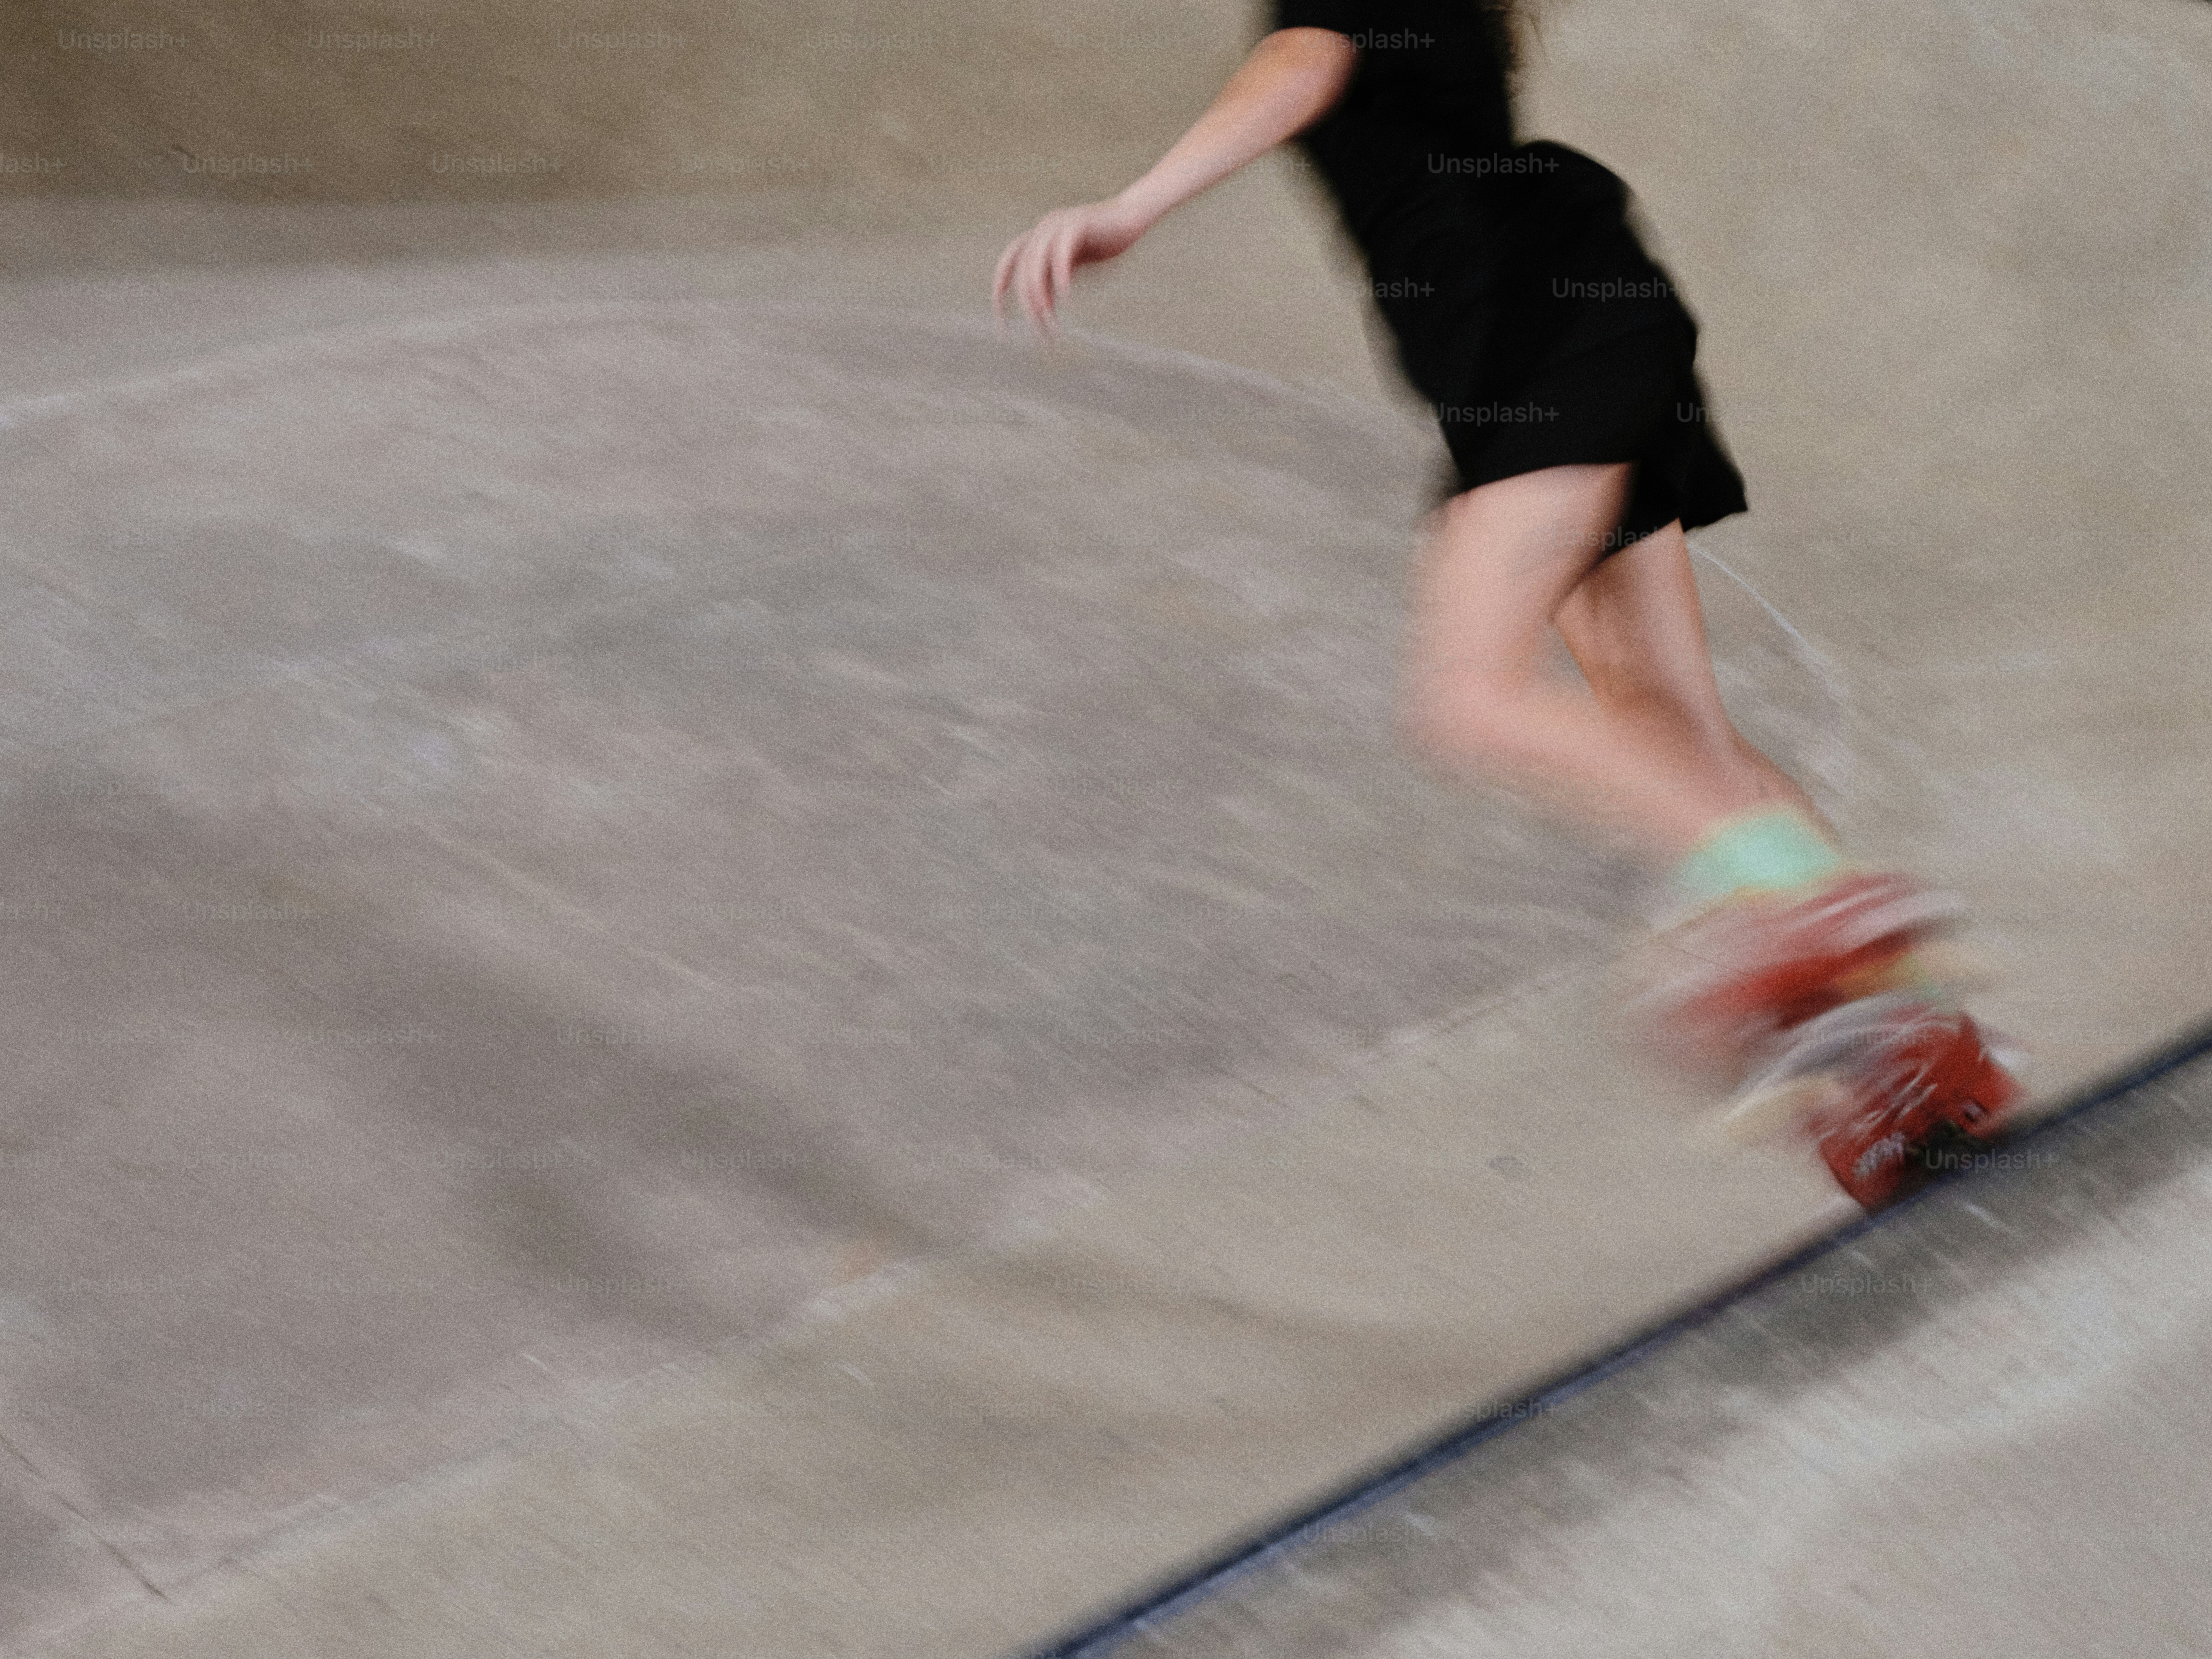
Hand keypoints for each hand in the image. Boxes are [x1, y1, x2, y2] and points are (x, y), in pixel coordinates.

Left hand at [991, 197, 1149, 338]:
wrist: (1130, 219)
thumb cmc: (1103, 245)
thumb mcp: (1072, 270)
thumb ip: (1052, 283)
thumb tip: (1040, 310)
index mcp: (1038, 237)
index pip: (1009, 263)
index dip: (1000, 288)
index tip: (1001, 317)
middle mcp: (1042, 229)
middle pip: (1023, 271)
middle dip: (1029, 305)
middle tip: (1042, 333)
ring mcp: (1057, 224)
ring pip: (1036, 264)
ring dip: (1040, 296)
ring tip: (1050, 321)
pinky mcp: (1076, 224)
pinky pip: (1060, 253)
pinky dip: (1060, 276)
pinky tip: (1067, 296)